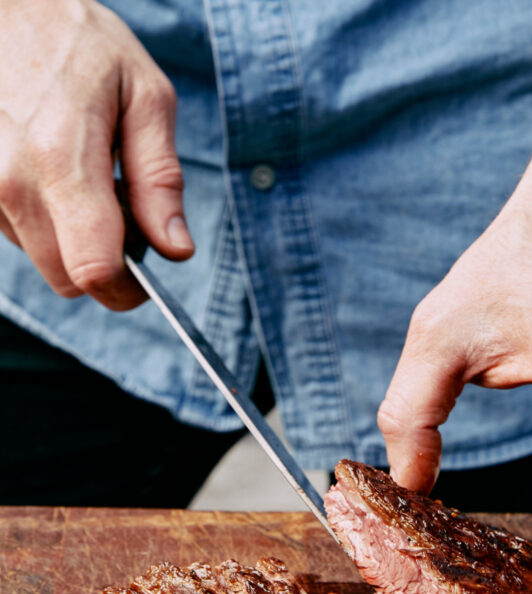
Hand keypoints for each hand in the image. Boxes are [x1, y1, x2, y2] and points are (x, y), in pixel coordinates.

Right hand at [0, 0, 193, 310]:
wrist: (3, 7)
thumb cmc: (78, 41)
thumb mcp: (143, 96)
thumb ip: (160, 180)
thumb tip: (176, 249)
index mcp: (61, 160)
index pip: (94, 270)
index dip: (127, 289)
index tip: (145, 279)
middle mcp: (10, 181)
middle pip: (66, 279)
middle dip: (103, 265)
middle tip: (122, 215)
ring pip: (41, 258)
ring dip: (71, 237)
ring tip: (84, 175)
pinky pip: (14, 232)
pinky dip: (43, 218)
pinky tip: (52, 170)